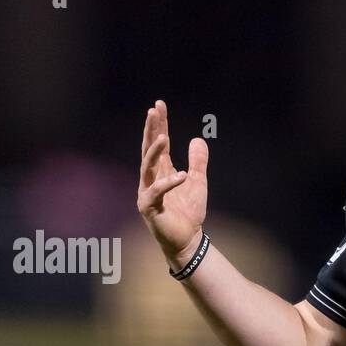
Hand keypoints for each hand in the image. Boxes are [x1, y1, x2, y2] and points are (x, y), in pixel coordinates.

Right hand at [137, 99, 208, 266]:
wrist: (188, 240)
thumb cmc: (189, 213)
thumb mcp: (198, 182)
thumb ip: (197, 162)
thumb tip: (198, 139)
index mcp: (161, 171)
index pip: (158, 143)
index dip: (159, 124)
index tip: (159, 105)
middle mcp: (150, 179)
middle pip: (149, 149)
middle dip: (151, 130)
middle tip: (153, 111)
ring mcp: (147, 192)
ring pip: (147, 167)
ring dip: (154, 152)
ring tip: (163, 137)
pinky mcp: (149, 208)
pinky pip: (157, 192)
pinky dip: (169, 183)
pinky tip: (181, 175)